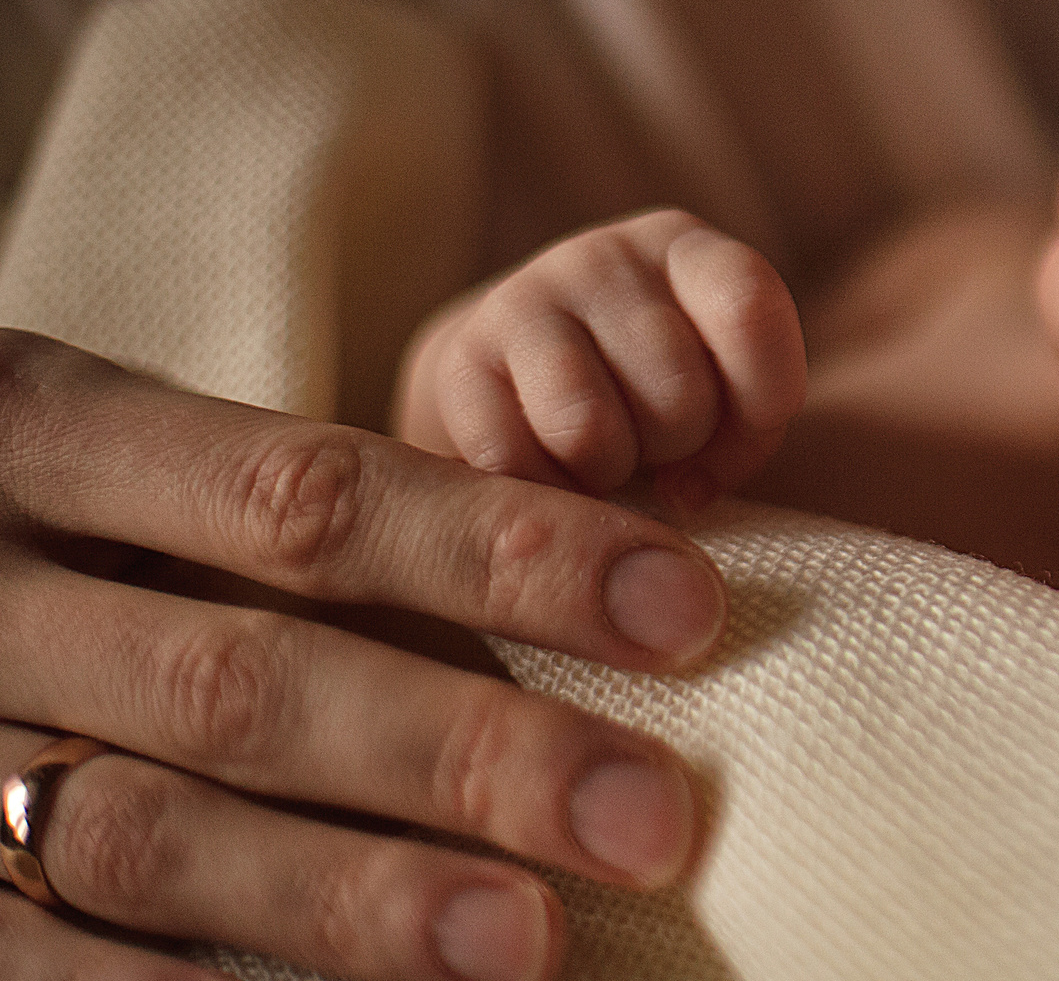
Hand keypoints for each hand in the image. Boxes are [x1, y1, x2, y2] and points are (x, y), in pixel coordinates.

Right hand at [0, 330, 726, 980]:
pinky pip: (50, 967)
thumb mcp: (131, 474)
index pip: (310, 498)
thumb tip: (607, 601)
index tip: (687, 614)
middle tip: (651, 816)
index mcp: (48, 438)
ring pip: (154, 839)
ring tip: (532, 945)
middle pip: (249, 684)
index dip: (507, 558)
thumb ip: (309, 527)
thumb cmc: (49, 531)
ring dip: (358, 901)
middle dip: (469, 755)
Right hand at [398, 210, 806, 512]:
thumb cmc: (656, 399)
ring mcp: (523, 297)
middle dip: (681, 445)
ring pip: (589, 430)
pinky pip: (512, 458)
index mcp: (689, 252)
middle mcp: (604, 257)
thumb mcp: (730, 403)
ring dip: (608, 472)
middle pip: (679, 392)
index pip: (749, 307)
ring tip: (606, 455)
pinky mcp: (459, 359)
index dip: (764, 395)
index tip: (752, 426)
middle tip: (658, 439)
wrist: (523, 385)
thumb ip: (743, 437)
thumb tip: (683, 495)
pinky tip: (550, 467)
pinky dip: (542, 489)